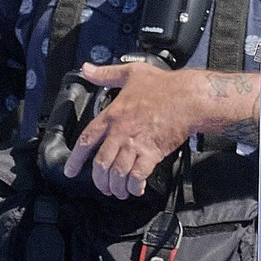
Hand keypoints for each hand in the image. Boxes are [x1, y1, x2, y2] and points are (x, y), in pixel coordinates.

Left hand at [62, 62, 200, 198]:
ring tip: (119, 191)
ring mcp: (135, 144)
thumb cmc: (164, 85)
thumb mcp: (131, 73)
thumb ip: (105, 73)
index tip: (70, 171)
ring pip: (117, 173)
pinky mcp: (152, 152)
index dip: (75, 159)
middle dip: (99, 180)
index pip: (86, 140)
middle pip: (100, 164)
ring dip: (116, 186)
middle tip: (102, 187)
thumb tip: (86, 69)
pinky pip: (137, 175)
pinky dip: (134, 186)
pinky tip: (136, 189)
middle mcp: (120, 132)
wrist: (189, 97)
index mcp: (112, 115)